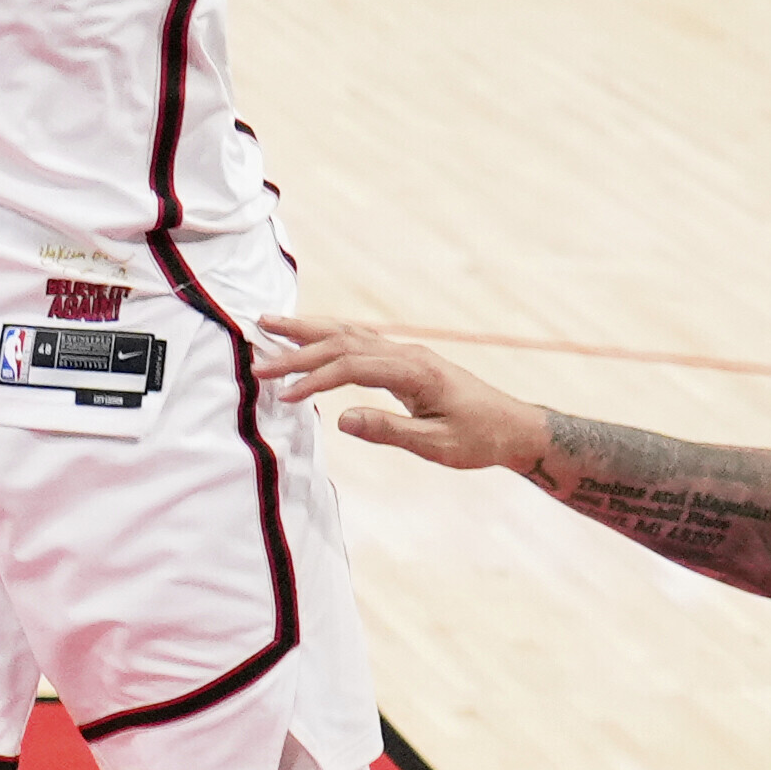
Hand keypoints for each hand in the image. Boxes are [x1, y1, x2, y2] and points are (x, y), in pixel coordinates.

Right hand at [259, 312, 546, 470]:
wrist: (513, 427)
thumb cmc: (479, 439)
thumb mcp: (437, 445)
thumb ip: (389, 430)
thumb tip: (342, 420)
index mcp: (415, 371)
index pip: (351, 367)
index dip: (315, 379)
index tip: (285, 396)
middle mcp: (407, 353)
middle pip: (343, 341)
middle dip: (297, 349)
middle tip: (257, 358)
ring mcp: (406, 353)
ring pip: (349, 333)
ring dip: (308, 330)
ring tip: (268, 324)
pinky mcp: (405, 360)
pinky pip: (359, 340)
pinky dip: (328, 336)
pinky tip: (309, 337)